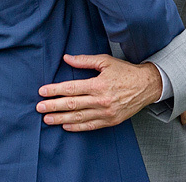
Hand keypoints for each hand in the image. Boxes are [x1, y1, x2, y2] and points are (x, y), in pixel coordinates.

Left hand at [36, 54, 161, 131]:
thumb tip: (66, 58)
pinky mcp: (111, 121)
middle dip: (53, 106)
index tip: (43, 92)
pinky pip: (90, 126)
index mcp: (98, 84)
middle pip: (72, 104)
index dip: (55, 90)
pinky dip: (77, 127)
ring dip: (61, 119)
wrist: (146, 86)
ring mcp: (106, 112)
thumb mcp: (105, 61)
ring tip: (48, 119)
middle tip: (39, 108)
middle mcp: (101, 100)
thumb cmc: (125, 72)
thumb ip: (84, 61)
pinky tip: (66, 126)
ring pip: (79, 117)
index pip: (71, 88)